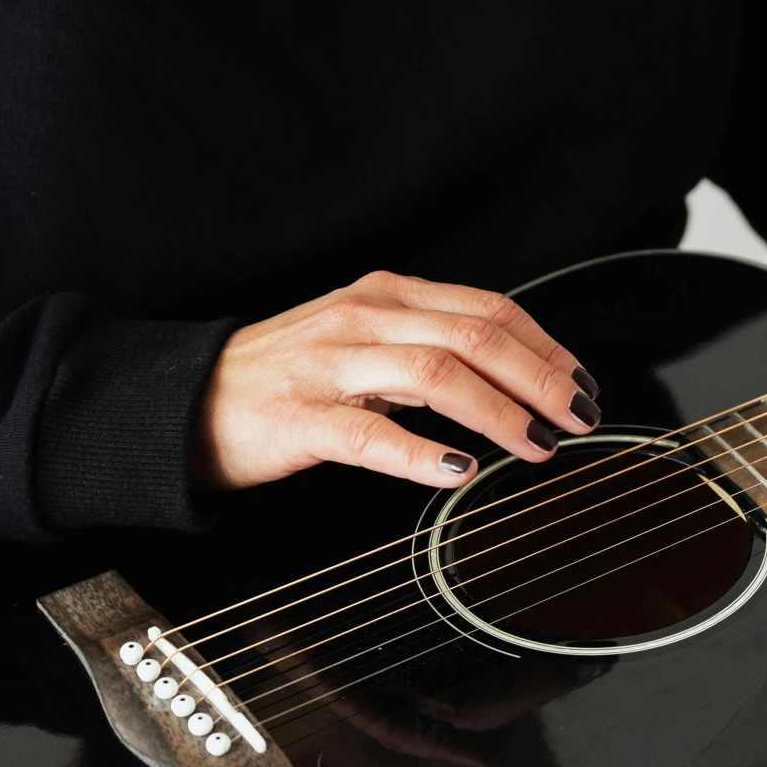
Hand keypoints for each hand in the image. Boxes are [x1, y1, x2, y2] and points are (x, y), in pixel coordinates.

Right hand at [191, 271, 600, 491]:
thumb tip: (514, 373)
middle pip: (475, 335)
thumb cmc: (286, 377)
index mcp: (386, 295)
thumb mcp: (364, 339)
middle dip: (540, 378)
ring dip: (499, 412)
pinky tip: (459, 471)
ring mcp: (330, 366)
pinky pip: (370, 434)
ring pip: (435, 374)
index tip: (582, 383)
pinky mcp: (300, 418)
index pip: (488, 309)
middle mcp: (363, 318)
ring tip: (537, 445)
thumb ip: (429, 344)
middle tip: (580, 417)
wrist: (184, 402)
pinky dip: (422, 453)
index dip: (545, 347)